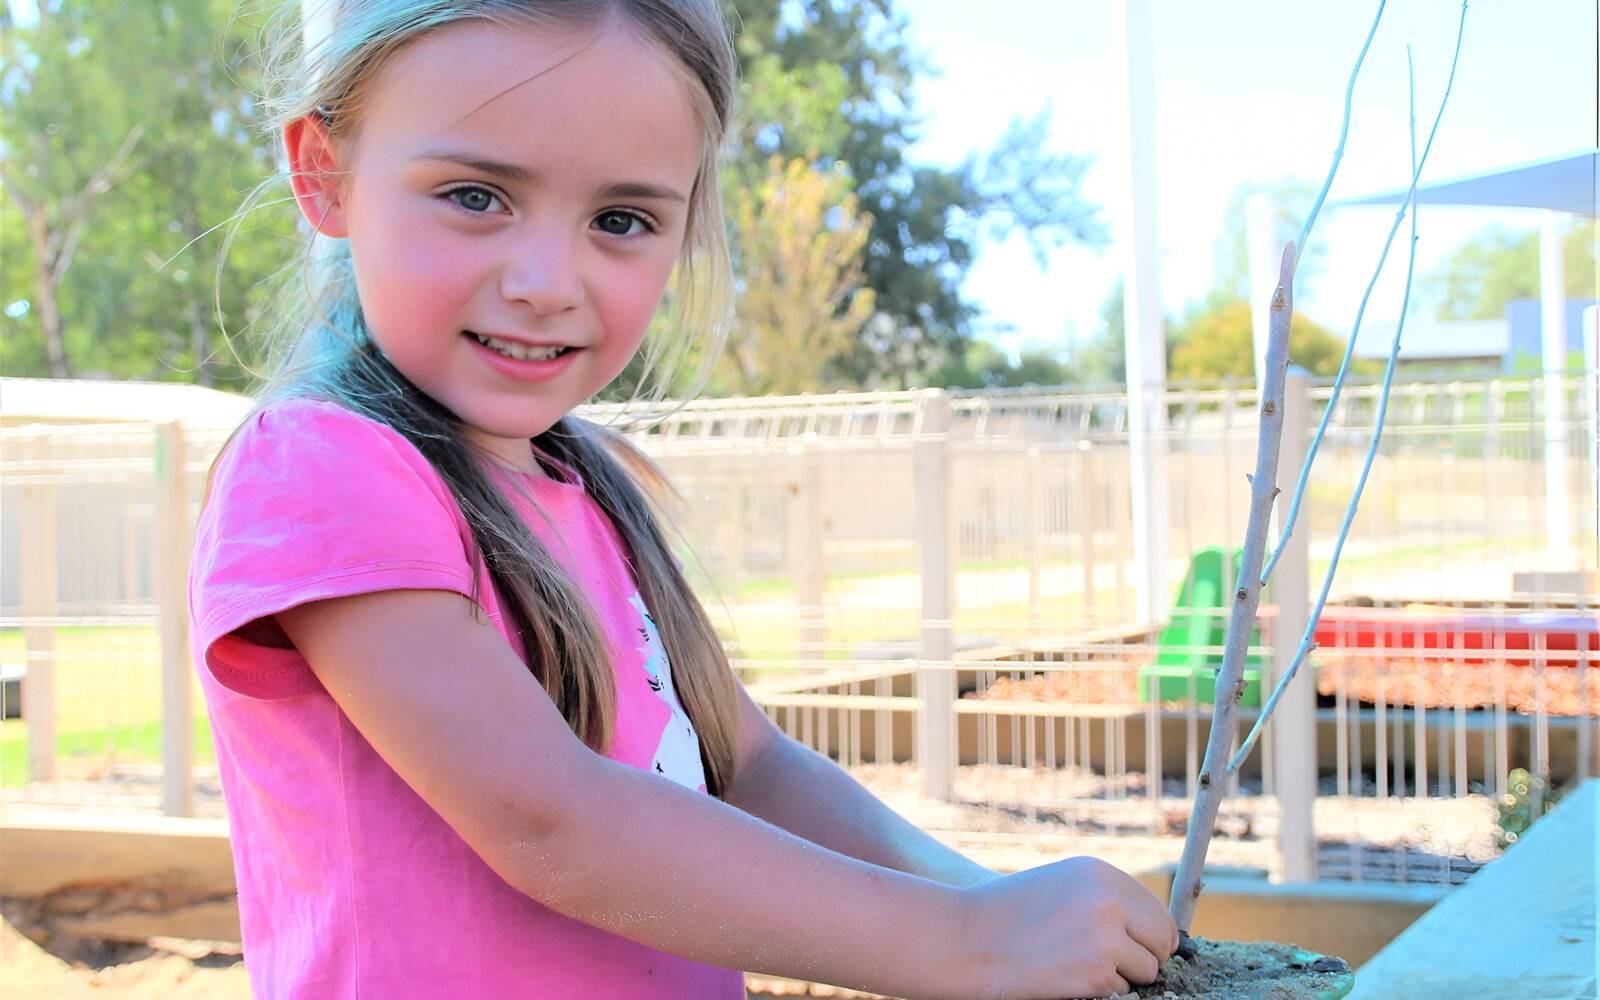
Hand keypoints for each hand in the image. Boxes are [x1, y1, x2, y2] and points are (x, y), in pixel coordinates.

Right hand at [954, 856, 1177, 998]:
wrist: (966, 940)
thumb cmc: (1007, 915)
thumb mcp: (1060, 886)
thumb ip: (1105, 897)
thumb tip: (1160, 932)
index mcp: (1099, 872)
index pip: (1156, 910)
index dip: (1149, 934)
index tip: (1136, 947)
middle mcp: (1108, 899)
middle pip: (1162, 939)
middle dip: (1144, 955)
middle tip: (1112, 963)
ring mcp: (1105, 937)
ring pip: (1148, 969)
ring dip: (1122, 975)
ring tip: (1077, 965)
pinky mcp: (1097, 974)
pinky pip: (1123, 991)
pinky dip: (1101, 991)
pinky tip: (1066, 977)